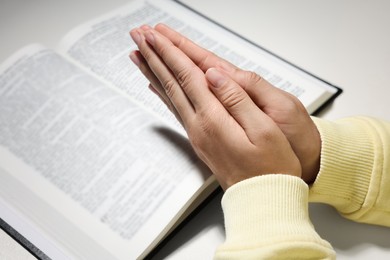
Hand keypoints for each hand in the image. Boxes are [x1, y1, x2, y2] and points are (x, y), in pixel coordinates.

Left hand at [129, 25, 300, 189]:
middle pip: (172, 83)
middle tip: (138, 36)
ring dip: (153, 73)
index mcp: (215, 119)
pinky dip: (162, 95)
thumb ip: (237, 99)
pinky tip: (155, 88)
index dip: (170, 52)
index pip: (187, 76)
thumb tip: (214, 75)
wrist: (263, 198)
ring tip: (138, 56)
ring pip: (169, 95)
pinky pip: (175, 111)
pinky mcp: (200, 141)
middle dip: (154, 56)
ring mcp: (197, 135)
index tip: (154, 35)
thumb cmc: (271, 167)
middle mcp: (200, 126)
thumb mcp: (264, 130)